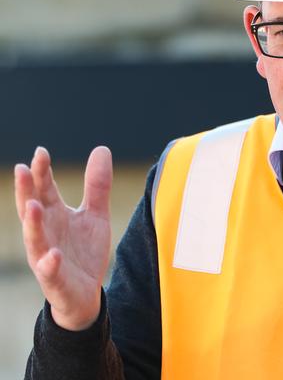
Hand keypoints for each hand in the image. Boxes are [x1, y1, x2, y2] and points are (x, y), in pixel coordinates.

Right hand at [14, 146, 112, 330]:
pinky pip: (49, 272)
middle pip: (32, 209)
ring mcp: (46, 256)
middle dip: (26, 190)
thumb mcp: (96, 214)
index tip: (41, 152)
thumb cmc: (84, 251)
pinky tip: (53, 255)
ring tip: (33, 206)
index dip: (42, 171)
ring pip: (35, 239)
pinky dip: (49, 264)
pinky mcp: (55, 279)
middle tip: (23, 169)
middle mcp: (46, 233)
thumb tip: (101, 148)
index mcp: (54, 215)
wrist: (86, 293)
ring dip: (32, 224)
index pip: (45, 189)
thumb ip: (97, 185)